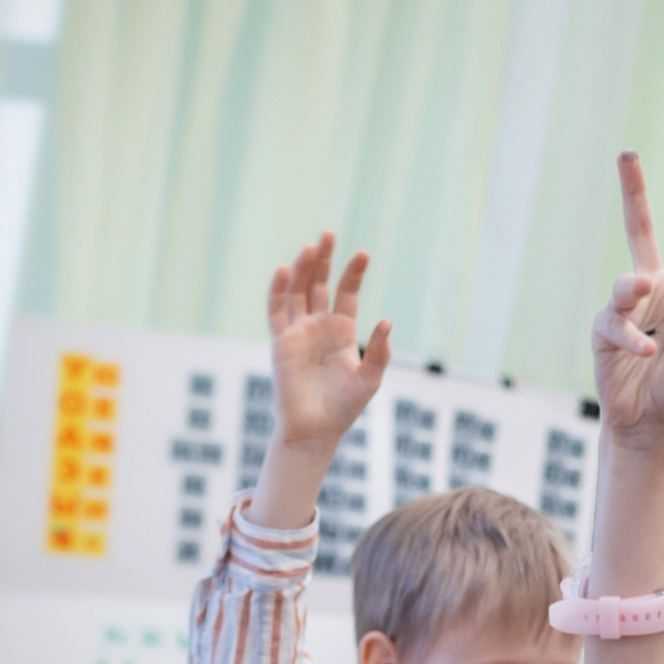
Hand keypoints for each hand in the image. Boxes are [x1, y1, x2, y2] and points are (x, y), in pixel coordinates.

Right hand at [266, 234, 390, 446]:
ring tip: (312, 247)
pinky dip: (279, 290)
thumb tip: (387, 320)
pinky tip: (286, 270)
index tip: (363, 254)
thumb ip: (379, 351)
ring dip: (303, 269)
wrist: (316, 429)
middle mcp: (318, 327)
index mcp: (341, 331)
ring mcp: (297, 332)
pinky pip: (277, 311)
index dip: (353, 274)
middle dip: (324, 260)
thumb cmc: (344, 407)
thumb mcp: (370, 378)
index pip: (346, 294)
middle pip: (319, 285)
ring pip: (298, 292)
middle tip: (329, 234)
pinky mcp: (280, 342)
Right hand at [591, 153, 663, 443]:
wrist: (646, 423)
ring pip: (626, 283)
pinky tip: (644, 352)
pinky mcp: (605, 331)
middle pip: (640, 231)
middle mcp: (656, 293)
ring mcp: (628, 309)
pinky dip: (630, 336)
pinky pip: (614, 323)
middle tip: (627, 152)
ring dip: (632, 289)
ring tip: (640, 291)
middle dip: (634, 192)